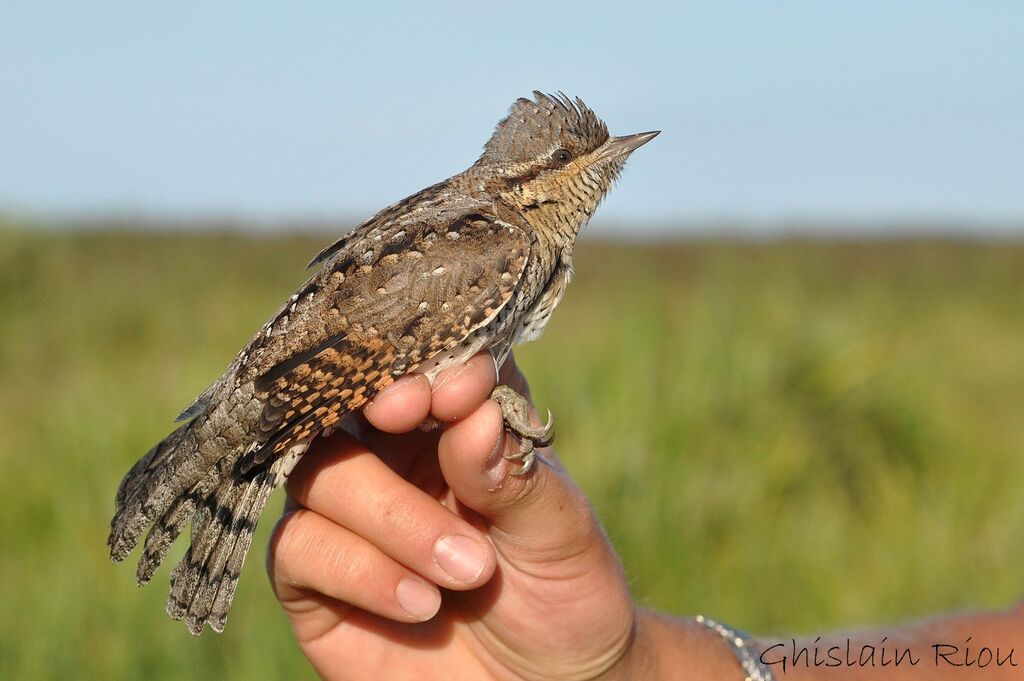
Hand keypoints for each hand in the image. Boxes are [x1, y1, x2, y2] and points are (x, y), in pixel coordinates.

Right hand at [266, 352, 637, 679]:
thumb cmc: (563, 593)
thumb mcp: (559, 530)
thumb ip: (510, 470)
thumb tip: (468, 412)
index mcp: (455, 425)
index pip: (425, 362)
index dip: (428, 360)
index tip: (455, 389)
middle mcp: (393, 457)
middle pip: (351, 403)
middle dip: (383, 412)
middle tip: (413, 418)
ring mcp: (349, 515)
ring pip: (316, 472)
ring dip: (390, 515)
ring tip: (468, 569)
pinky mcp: (316, 578)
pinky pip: (298, 549)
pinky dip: (359, 569)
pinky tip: (422, 604)